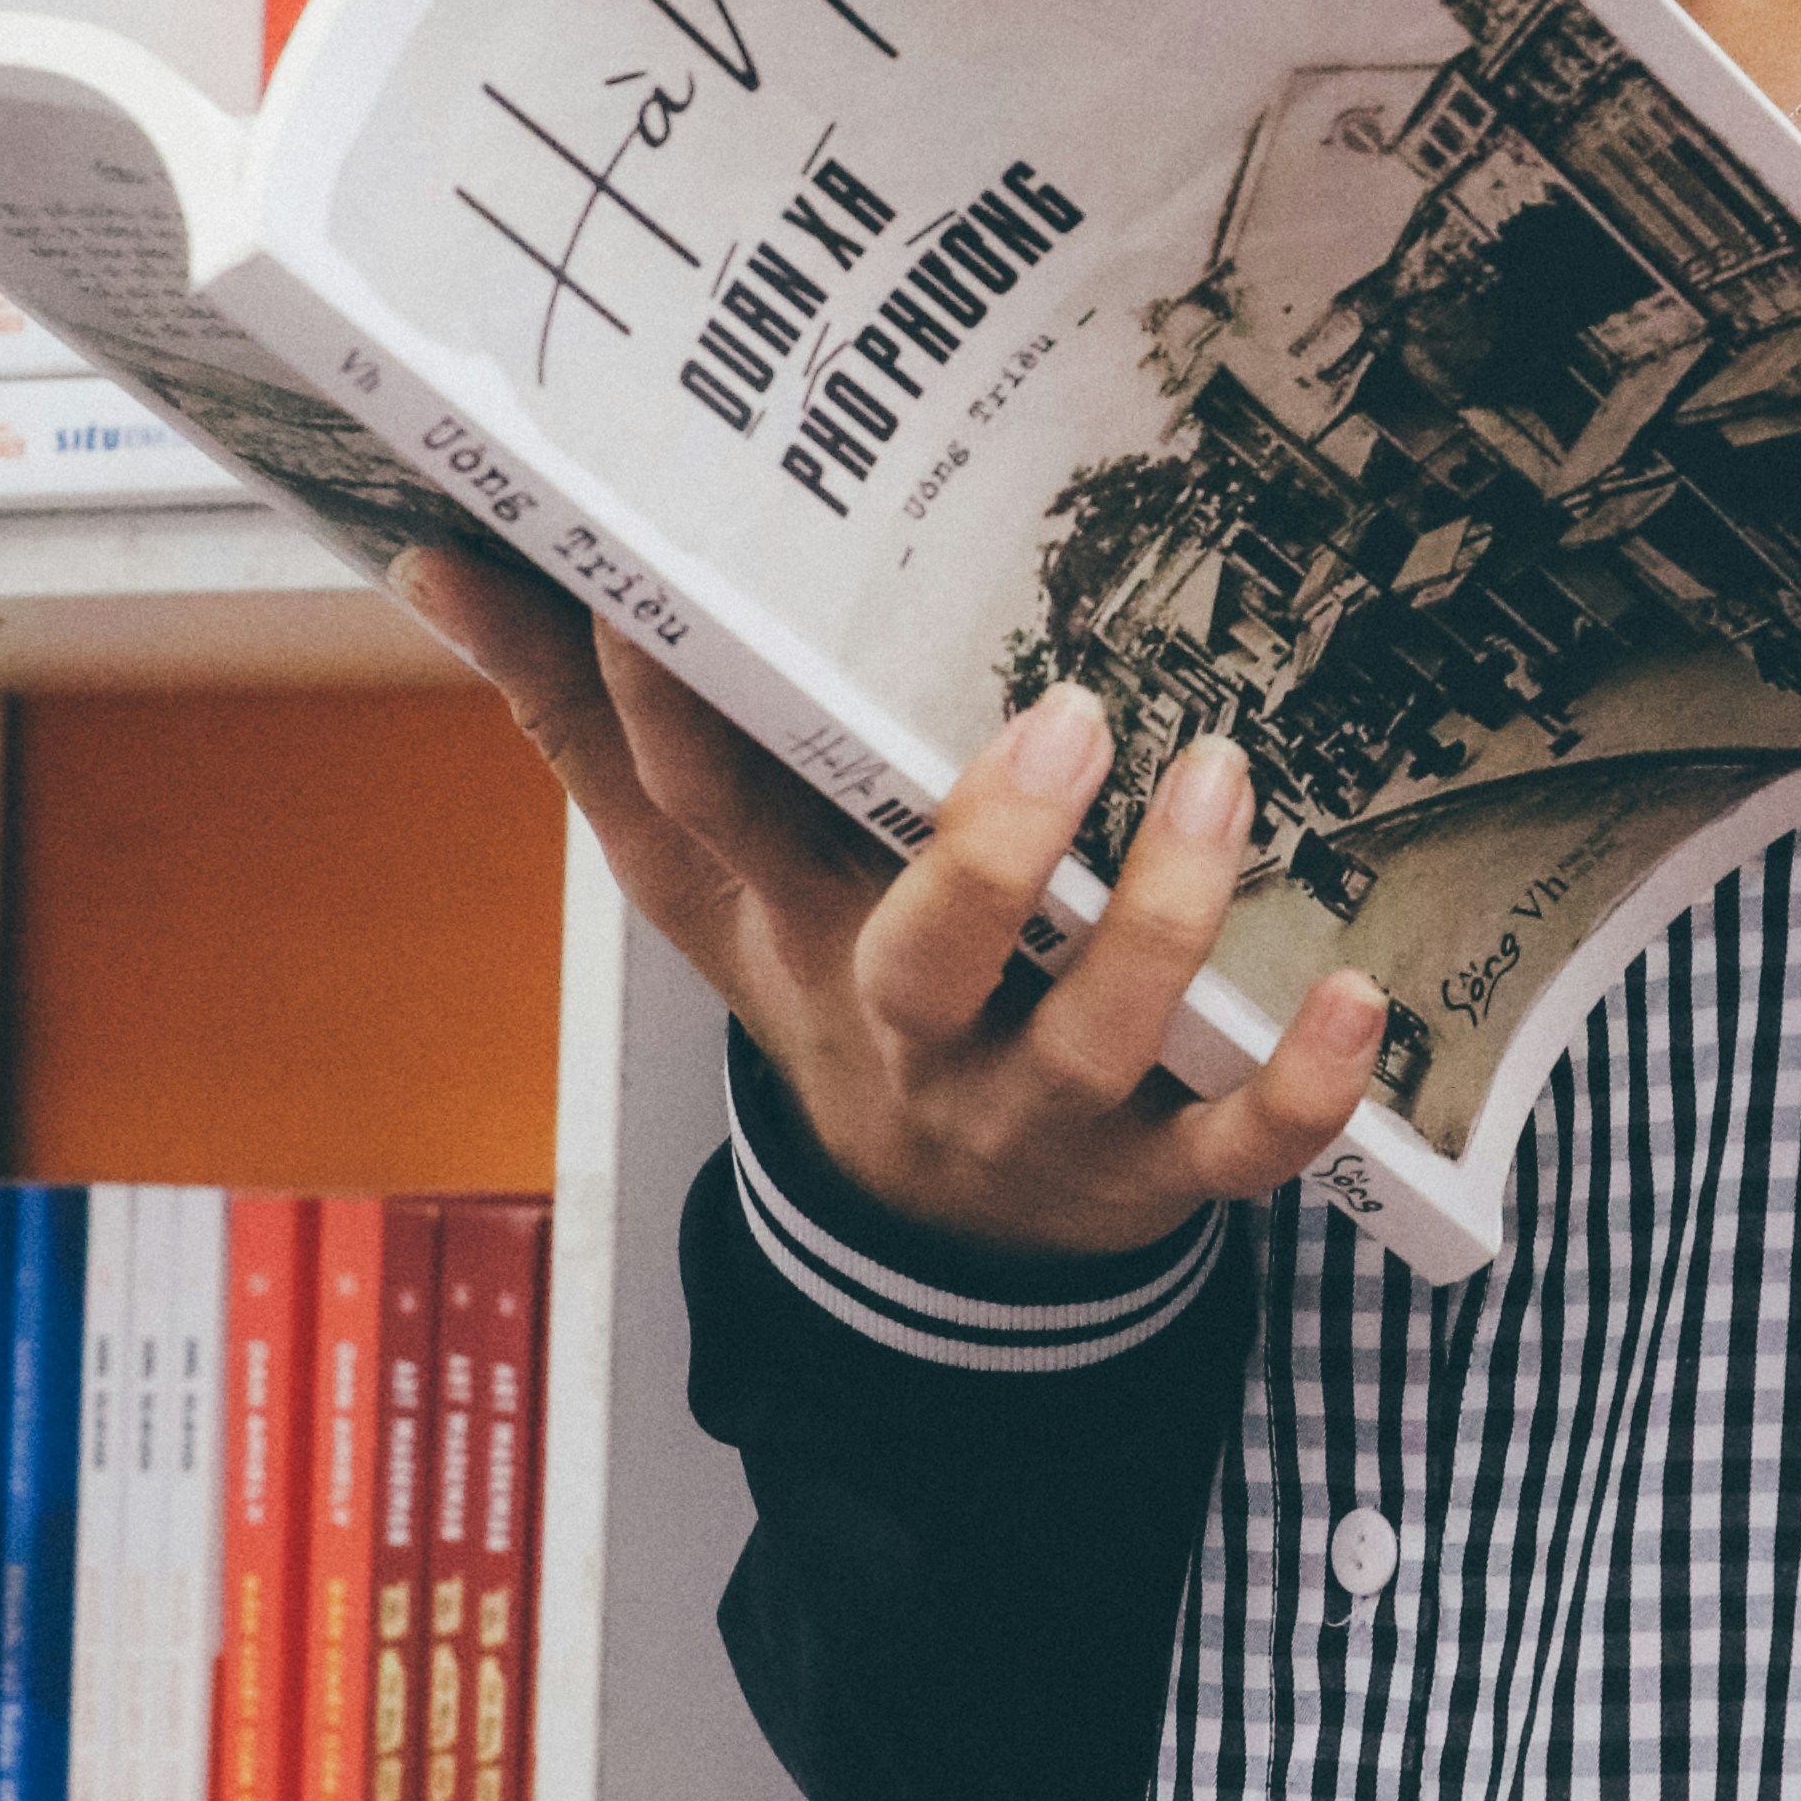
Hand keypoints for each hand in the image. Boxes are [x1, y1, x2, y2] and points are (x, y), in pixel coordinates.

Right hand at [393, 549, 1385, 1255]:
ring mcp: (1034, 1116)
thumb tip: (438, 560)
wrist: (926, 1241)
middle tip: (1070, 712)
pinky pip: (1236, 1153)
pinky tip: (1361, 993)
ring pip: (1095, 1036)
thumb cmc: (827, 987)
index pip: (709, 824)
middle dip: (991, 853)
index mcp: (795, 939)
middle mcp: (909, 1034)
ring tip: (1224, 783)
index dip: (665, 720)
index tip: (645, 598)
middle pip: (922, 958)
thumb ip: (584, 728)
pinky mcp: (1152, 1178)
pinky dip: (1303, 1088)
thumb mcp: (700, 883)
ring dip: (1168, 921)